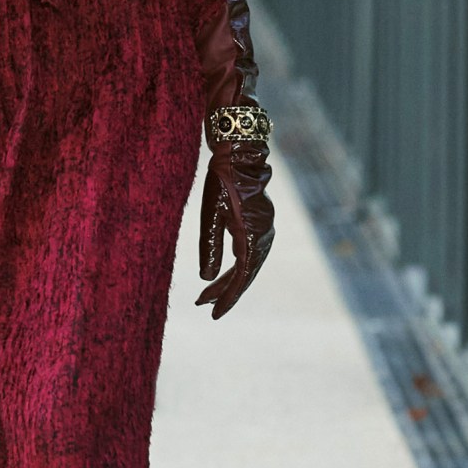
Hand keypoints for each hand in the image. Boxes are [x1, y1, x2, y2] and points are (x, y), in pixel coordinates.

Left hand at [195, 129, 274, 318]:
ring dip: (230, 280)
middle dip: (224, 292)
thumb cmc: (222, 181)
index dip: (227, 297)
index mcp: (251, 236)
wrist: (240, 154)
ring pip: (249, 265)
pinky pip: (252, 253)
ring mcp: (266, 230)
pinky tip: (225, 273)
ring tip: (208, 294)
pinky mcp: (262, 224)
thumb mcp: (210, 213)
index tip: (212, 313)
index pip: (240, 277)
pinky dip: (237, 266)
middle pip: (245, 274)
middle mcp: (264, 237)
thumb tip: (206, 278)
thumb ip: (209, 246)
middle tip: (202, 305)